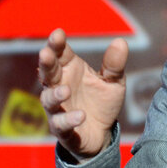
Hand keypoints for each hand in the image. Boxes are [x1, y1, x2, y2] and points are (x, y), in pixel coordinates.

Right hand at [38, 28, 127, 157]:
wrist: (102, 133)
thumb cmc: (102, 102)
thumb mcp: (114, 82)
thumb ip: (114, 64)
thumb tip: (120, 41)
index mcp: (70, 70)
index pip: (60, 53)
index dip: (56, 44)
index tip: (58, 34)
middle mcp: (59, 86)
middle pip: (47, 72)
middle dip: (46, 63)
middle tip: (46, 53)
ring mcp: (57, 108)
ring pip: (49, 99)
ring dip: (55, 94)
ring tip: (66, 91)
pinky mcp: (61, 129)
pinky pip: (60, 124)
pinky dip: (68, 119)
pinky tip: (81, 115)